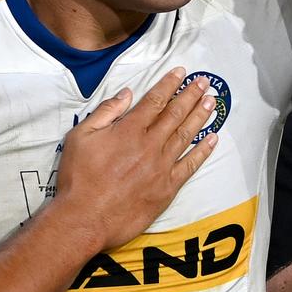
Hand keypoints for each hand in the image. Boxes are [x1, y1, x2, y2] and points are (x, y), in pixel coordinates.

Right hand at [54, 68, 218, 249]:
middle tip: (204, 82)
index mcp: (129, 130)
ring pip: (186, 135)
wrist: (85, 219)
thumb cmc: (78, 178)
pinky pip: (190, 165)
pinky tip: (212, 139)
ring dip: (200, 117)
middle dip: (191, 95)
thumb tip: (126, 94)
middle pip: (175, 114)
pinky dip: (203, 151)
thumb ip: (106, 112)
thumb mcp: (80, 137)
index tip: (182, 72)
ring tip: (211, 102)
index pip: (155, 100)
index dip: (170, 84)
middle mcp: (149, 145)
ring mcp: (161, 167)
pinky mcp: (167, 188)